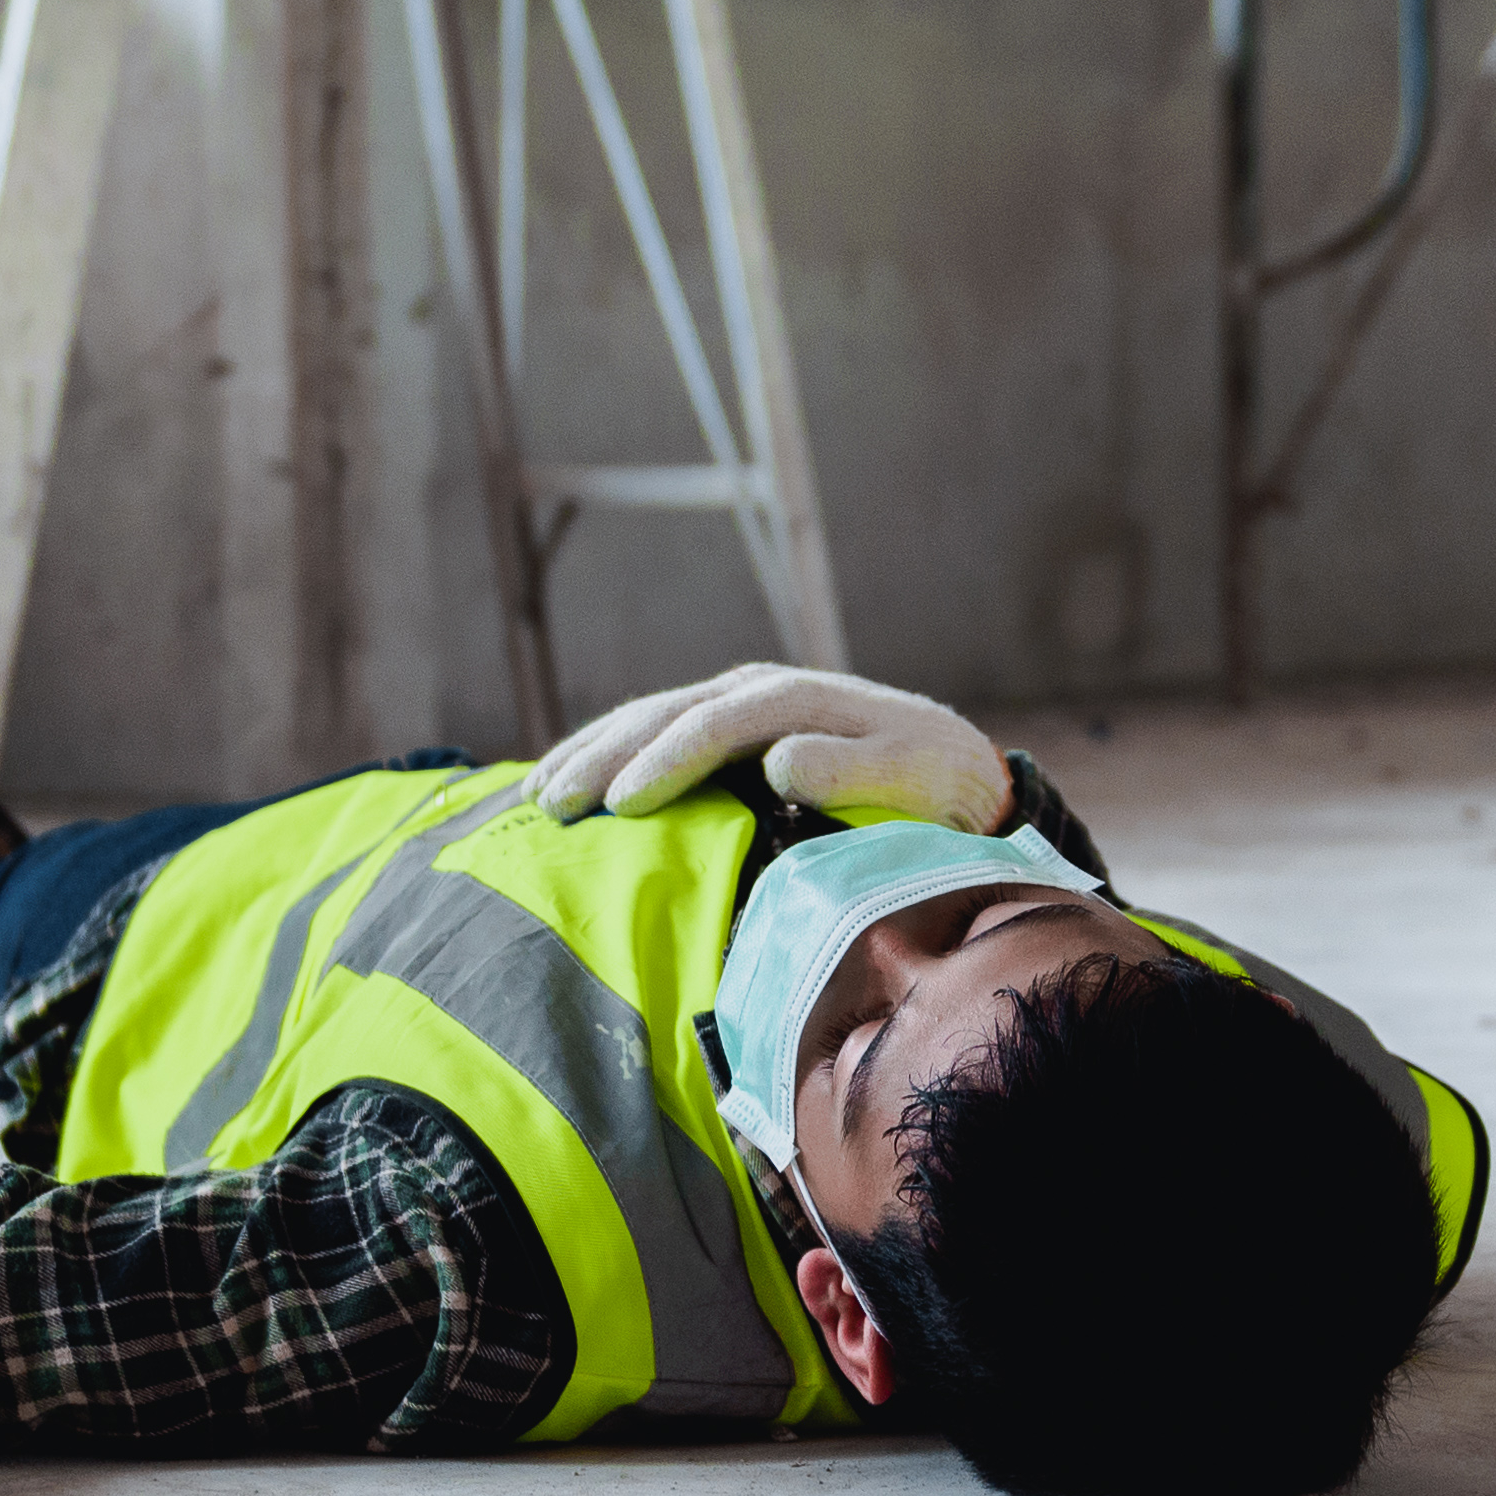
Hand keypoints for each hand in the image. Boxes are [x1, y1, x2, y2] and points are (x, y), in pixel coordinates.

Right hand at [528, 663, 1009, 831]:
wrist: (956, 766)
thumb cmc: (936, 781)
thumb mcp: (909, 774)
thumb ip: (851, 767)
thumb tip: (778, 759)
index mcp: (795, 699)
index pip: (715, 725)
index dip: (666, 761)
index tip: (624, 804)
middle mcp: (758, 691)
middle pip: (666, 715)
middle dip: (605, 755)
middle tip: (552, 801)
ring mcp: (740, 705)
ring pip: (650, 719)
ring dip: (593, 751)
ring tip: (538, 792)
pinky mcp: (732, 728)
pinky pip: (659, 733)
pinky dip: (611, 753)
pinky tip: (572, 778)